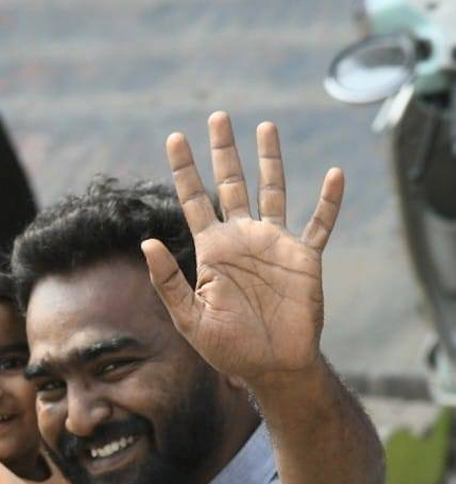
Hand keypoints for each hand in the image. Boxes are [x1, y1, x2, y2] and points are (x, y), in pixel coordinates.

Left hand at [141, 112, 343, 384]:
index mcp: (212, 251)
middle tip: (217, 117)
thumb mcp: (190, 319)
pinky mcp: (304, 258)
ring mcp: (274, 245)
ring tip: (265, 126)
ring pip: (273, 191)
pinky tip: (335, 175)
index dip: (184, 169)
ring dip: (270, 160)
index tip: (175, 137)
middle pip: (231, 184)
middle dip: (224, 151)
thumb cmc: (228, 349)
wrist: (272, 366)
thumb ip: (168, 282)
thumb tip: (147, 243)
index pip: (194, 200)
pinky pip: (319, 224)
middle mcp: (242, 239)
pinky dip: (329, 202)